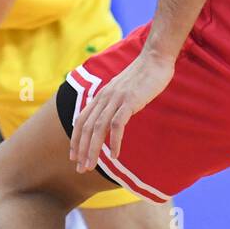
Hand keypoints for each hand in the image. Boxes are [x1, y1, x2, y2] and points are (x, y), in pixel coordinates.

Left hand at [70, 50, 174, 172]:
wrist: (155, 59)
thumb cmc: (142, 76)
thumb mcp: (122, 90)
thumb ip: (113, 103)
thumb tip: (109, 120)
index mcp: (101, 96)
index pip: (81, 120)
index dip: (75, 139)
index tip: (74, 156)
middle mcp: (104, 97)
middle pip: (86, 127)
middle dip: (81, 150)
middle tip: (80, 169)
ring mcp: (116, 99)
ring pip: (98, 128)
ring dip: (93, 149)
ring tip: (91, 166)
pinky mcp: (129, 101)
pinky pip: (118, 125)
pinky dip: (115, 142)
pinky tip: (115, 156)